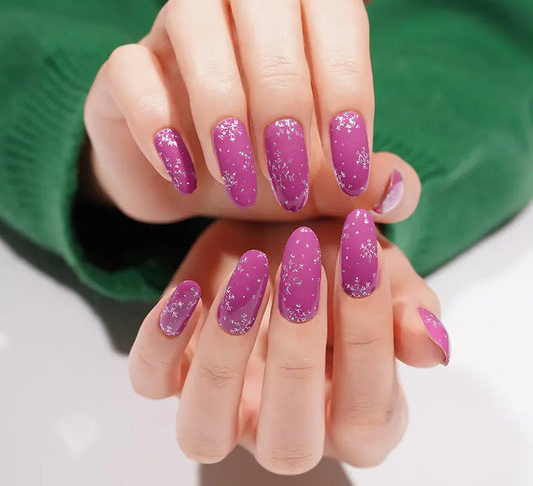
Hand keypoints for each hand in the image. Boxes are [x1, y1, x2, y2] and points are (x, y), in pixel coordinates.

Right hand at [84, 0, 418, 222]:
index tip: (345, 167)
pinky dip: (158, 124)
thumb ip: (360, 186)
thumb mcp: (316, 190)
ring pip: (192, 15)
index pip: (334, 10)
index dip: (346, 83)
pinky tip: (184, 176)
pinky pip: (130, 67)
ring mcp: (174, 33)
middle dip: (282, 92)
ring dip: (221, 105)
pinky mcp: (124, 70)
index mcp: (298, 21)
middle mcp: (237, 9)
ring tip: (235, 178)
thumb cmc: (261, 177)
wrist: (186, 187)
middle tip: (287, 172)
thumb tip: (399, 193)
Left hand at [129, 216, 448, 473]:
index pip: (367, 416)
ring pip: (205, 432)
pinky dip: (162, 343)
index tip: (362, 259)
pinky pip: (150, 381)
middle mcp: (283, 425)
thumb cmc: (337, 256)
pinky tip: (191, 292)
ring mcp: (222, 405)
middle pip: (288, 444)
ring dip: (227, 356)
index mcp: (349, 413)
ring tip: (253, 276)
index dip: (367, 340)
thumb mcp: (380, 271)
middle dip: (298, 352)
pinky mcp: (172, 372)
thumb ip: (408, 307)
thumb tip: (431, 345)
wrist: (278, 229)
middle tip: (307, 265)